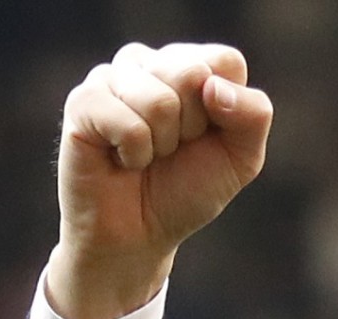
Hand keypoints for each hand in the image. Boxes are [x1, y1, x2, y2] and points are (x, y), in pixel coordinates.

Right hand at [47, 42, 273, 318]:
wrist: (138, 236)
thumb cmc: (186, 191)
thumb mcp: (241, 158)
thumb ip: (254, 115)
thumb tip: (212, 86)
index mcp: (190, 65)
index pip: (225, 61)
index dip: (226, 110)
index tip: (205, 137)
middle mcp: (149, 63)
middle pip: (192, 72)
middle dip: (191, 127)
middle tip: (171, 150)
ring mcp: (111, 78)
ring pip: (160, 100)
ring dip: (161, 144)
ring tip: (145, 155)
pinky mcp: (83, 102)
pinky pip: (129, 124)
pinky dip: (134, 154)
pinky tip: (121, 160)